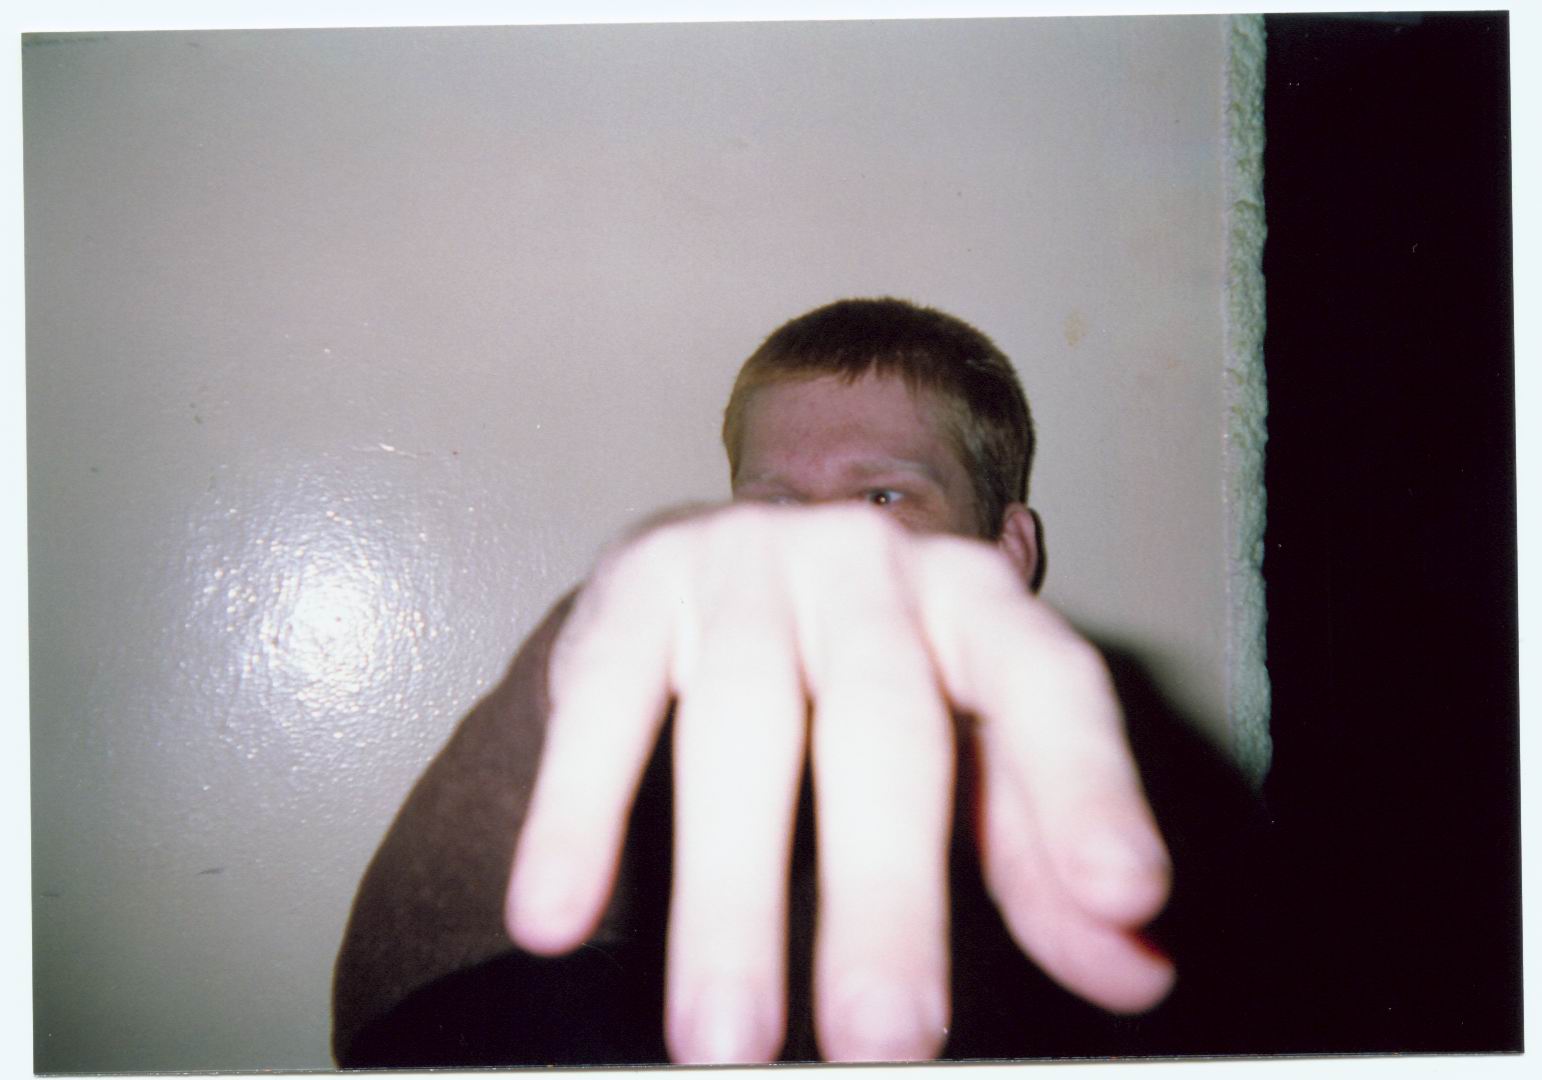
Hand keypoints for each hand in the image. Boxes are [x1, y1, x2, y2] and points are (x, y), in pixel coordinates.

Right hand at [505, 502, 1172, 1062]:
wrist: (719, 576)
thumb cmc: (868, 687)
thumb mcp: (964, 759)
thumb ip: (1039, 857)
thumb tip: (1138, 971)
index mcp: (974, 602)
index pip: (1046, 684)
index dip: (1089, 789)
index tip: (1125, 898)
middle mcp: (869, 567)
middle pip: (885, 726)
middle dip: (885, 892)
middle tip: (886, 1041)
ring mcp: (746, 564)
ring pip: (740, 728)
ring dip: (730, 893)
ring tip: (725, 1042)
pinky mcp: (635, 585)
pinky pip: (605, 708)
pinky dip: (579, 816)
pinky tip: (557, 916)